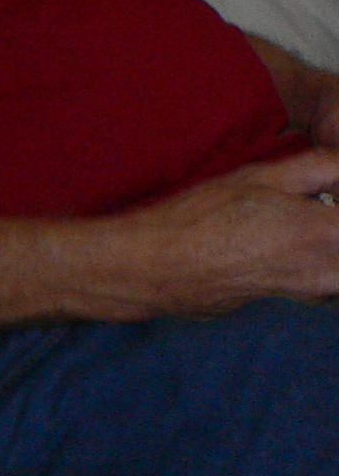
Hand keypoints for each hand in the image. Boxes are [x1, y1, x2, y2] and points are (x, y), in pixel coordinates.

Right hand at [111, 149, 338, 314]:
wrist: (155, 268)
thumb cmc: (201, 216)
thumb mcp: (260, 176)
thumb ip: (318, 169)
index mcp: (319, 233)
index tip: (327, 191)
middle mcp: (321, 273)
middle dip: (333, 230)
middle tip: (321, 210)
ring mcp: (304, 297)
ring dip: (332, 252)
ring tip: (303, 228)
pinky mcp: (285, 307)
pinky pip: (321, 286)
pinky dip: (319, 267)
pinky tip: (284, 247)